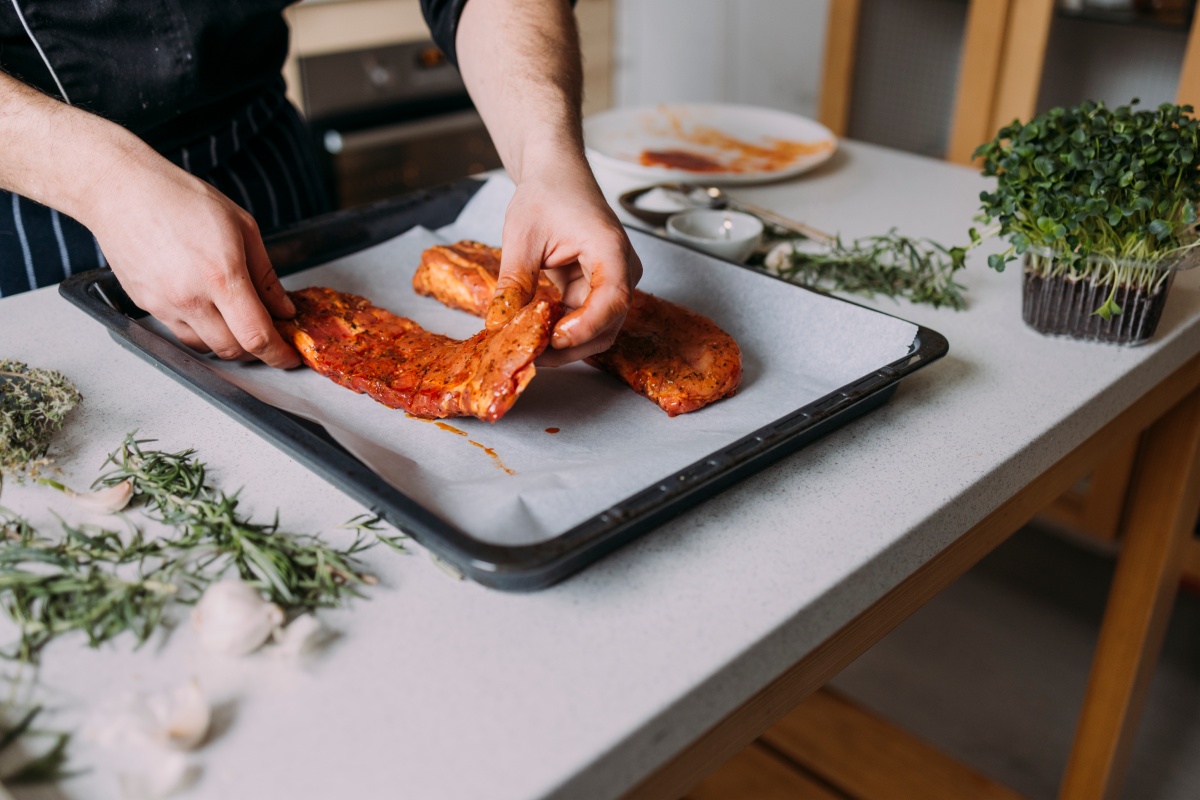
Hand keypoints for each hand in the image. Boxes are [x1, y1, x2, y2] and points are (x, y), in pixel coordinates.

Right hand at [88, 154, 299, 368]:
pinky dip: (202, 332)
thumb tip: (283, 309)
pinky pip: (181, 333)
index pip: (256, 336)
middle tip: (268, 335)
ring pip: (206, 347)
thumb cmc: (181, 199)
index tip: (289, 357)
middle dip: (256, 350)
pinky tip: (209, 310)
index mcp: (221, 275)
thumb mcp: (242, 227)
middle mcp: (190, 297)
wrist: (122, 190)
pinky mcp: (146, 305)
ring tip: (237, 319)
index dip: (278, 354)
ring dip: (228, 342)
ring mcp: (164, 304)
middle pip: (232, 349)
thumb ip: (265, 275)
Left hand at [486, 163, 641, 365]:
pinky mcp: (596, 289)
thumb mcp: (522, 237)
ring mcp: (612, 282)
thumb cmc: (547, 193)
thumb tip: (500, 323)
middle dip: (571, 346)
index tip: (555, 339)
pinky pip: (584, 321)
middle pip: (608, 325)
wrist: (557, 174)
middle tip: (531, 355)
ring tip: (529, 347)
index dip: (586, 326)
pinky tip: (534, 332)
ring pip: (597, 330)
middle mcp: (622, 271)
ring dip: (565, 344)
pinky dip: (560, 330)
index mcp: (611, 249)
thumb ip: (515, 281)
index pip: (612, 299)